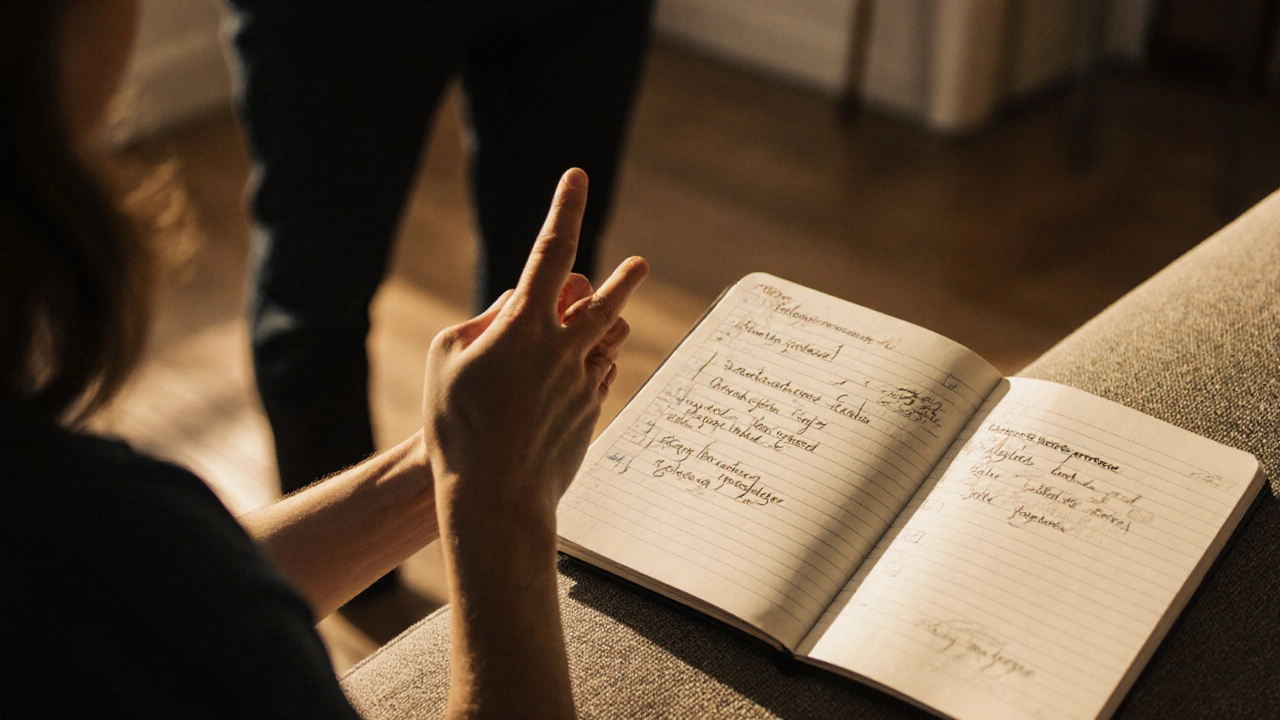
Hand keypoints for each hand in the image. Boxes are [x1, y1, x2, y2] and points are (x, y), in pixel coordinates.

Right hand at [422, 168, 647, 544]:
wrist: (496, 494)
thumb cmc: (457, 427)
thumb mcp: (448, 359)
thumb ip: (482, 322)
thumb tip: (516, 306)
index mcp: (524, 325)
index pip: (551, 249)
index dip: (566, 207)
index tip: (577, 176)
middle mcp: (564, 346)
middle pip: (607, 294)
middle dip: (624, 276)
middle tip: (638, 265)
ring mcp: (584, 379)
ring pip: (613, 333)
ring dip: (612, 319)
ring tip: (609, 316)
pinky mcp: (593, 408)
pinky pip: (604, 371)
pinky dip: (597, 362)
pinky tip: (585, 369)